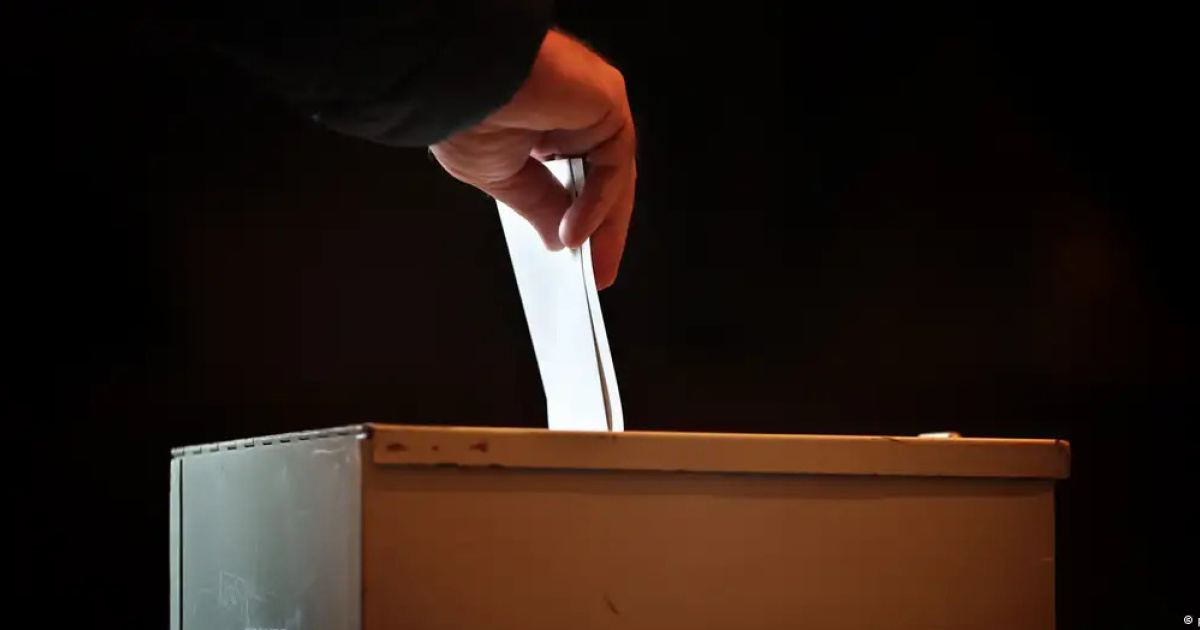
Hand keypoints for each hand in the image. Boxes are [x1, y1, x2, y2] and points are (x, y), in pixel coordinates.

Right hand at [430, 30, 635, 289]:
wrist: (460, 76)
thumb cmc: (462, 111)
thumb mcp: (500, 177)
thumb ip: (538, 207)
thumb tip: (559, 240)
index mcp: (542, 122)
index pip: (574, 177)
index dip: (577, 219)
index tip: (576, 258)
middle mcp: (572, 110)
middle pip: (601, 178)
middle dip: (600, 228)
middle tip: (595, 272)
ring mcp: (592, 105)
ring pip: (613, 173)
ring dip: (605, 223)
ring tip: (592, 264)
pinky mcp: (607, 100)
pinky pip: (613, 161)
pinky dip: (599, 201)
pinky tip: (577, 231)